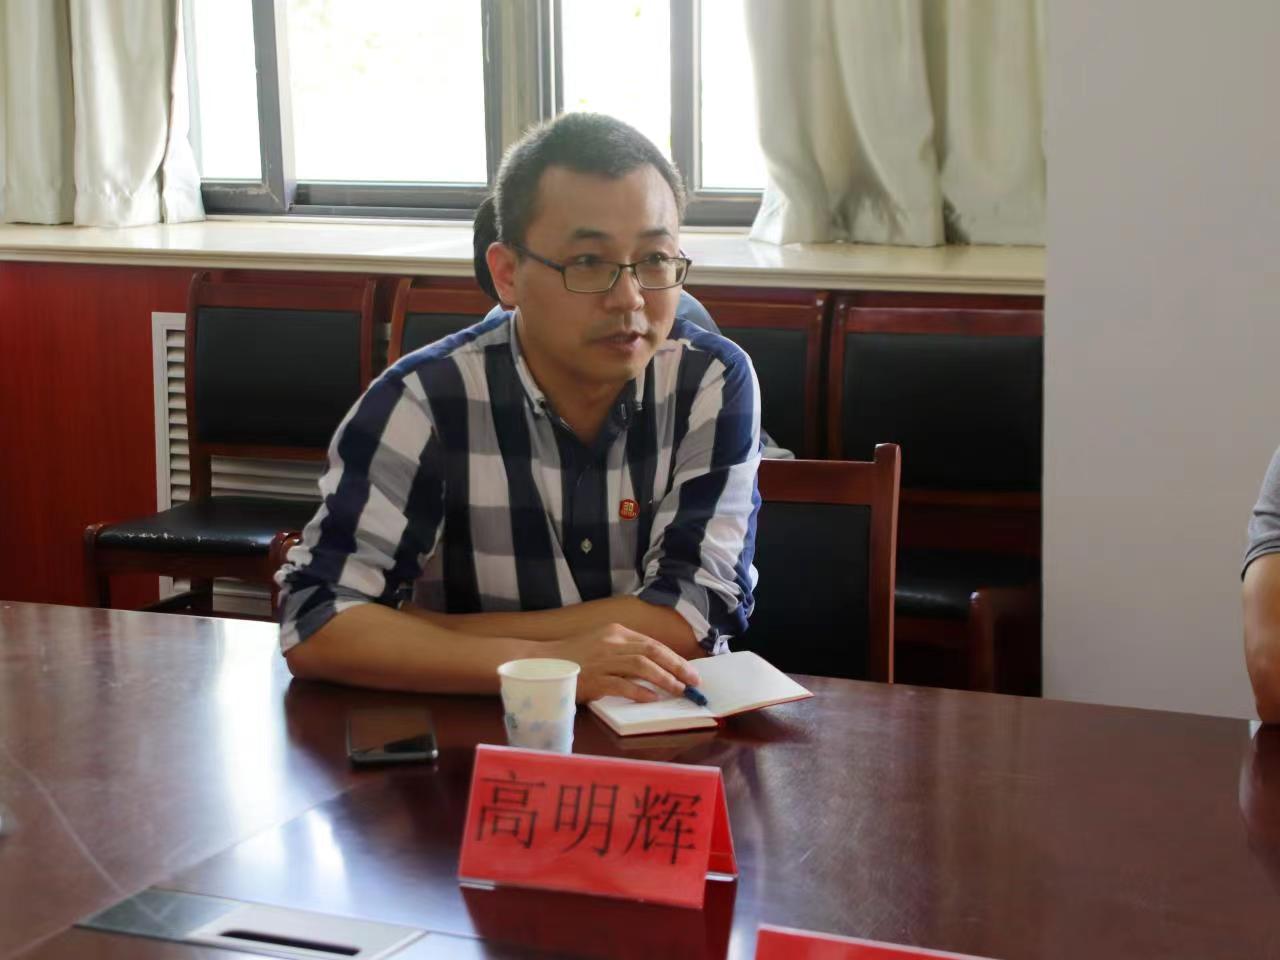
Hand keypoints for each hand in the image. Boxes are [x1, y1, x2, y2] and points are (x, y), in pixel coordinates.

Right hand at [545, 623, 701, 702]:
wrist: (542, 662)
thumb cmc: (574, 656)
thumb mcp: (602, 644)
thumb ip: (626, 651)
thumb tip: (656, 667)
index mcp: (617, 632)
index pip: (653, 644)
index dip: (674, 658)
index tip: (690, 671)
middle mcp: (612, 643)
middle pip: (652, 652)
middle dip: (677, 667)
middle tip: (693, 681)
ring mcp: (602, 660)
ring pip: (641, 666)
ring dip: (663, 678)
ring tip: (678, 690)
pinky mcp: (593, 678)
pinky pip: (621, 685)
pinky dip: (638, 691)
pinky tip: (651, 699)